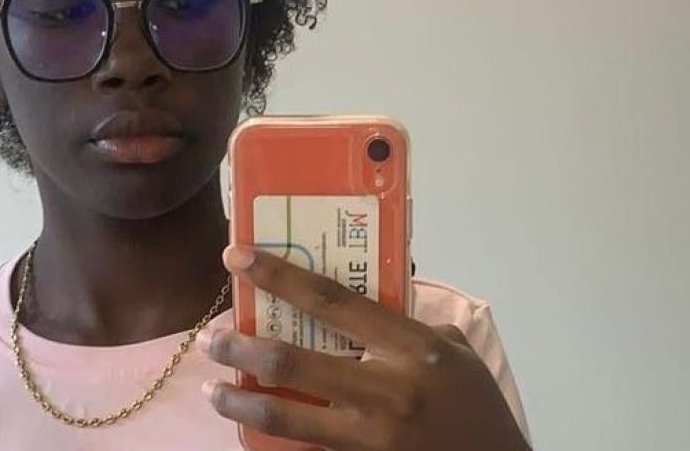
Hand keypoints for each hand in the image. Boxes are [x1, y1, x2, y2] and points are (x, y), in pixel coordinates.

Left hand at [198, 246, 529, 450]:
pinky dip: (272, 434)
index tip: (238, 257)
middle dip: (243, 346)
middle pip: (296, 361)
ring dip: (242, 400)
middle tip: (212, 336)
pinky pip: (306, 445)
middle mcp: (387, 390)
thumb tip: (354, 304)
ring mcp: (372, 436)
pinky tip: (248, 424)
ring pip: (289, 416)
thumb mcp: (455, 353)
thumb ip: (404, 326)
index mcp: (411, 347)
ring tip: (213, 388)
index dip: (279, 276)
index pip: (332, 301)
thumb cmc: (477, 407)